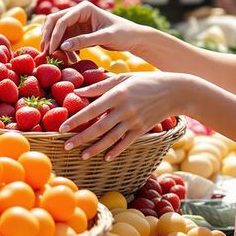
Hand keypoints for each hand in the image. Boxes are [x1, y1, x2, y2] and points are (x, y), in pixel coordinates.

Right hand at [42, 1, 149, 56]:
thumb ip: (84, 41)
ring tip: (63, 60)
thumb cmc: (123, 34)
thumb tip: (62, 46)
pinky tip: (71, 59)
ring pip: (57, 32)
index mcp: (84, 8)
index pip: (62, 19)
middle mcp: (78, 12)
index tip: (51, 50)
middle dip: (49, 38)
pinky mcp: (78, 32)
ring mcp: (77, 22)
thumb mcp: (105, 37)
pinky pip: (64, 40)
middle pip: (54, 22)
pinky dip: (64, 50)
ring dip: (56, 45)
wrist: (133, 38)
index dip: (54, 35)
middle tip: (47, 54)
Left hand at [62, 72, 187, 159]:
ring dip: (95, 148)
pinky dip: (116, 150)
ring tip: (82, 155)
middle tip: (66, 145)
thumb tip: (77, 91)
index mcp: (118, 94)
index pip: (92, 108)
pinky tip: (106, 157)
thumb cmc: (145, 81)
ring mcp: (134, 121)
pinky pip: (126, 142)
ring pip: (111, 138)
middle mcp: (125, 109)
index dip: (76, 119)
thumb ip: (100, 85)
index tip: (62, 127)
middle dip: (81, 137)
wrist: (173, 92)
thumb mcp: (123, 78)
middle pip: (99, 126)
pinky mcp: (142, 129)